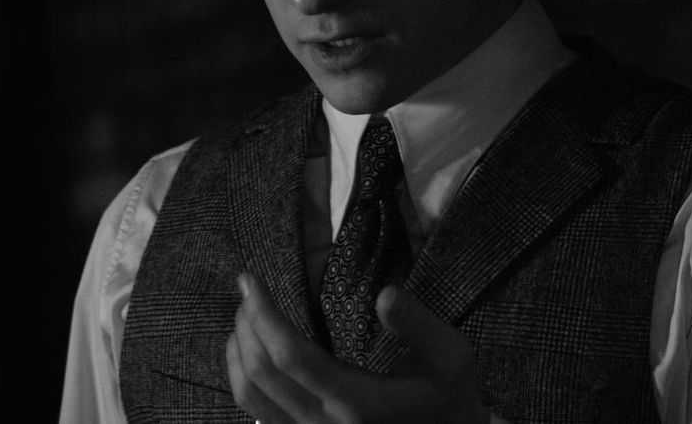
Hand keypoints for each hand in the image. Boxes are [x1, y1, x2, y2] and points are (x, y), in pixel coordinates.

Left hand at [226, 273, 488, 422]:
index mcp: (358, 402)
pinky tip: (249, 353)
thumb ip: (419, 325)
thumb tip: (385, 294)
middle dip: (247, 325)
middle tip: (248, 290)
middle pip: (262, 374)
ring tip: (243, 315)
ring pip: (250, 397)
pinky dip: (244, 378)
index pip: (291, 356)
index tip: (250, 280)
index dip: (264, 315)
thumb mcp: (453, 357)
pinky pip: (258, 412)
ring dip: (237, 352)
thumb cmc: (451, 397)